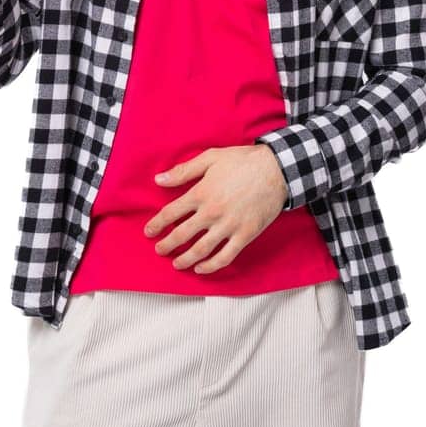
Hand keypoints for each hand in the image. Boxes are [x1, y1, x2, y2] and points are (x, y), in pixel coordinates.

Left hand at [144, 145, 288, 273]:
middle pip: (182, 235)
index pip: (171, 213)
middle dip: (167, 245)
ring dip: (185, 259)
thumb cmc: (243, 161)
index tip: (149, 232)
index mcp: (201, 193)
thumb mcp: (210, 158)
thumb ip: (184, 171)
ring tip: (176, 263)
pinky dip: (211, 266)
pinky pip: (225, 256)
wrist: (277, 169)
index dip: (157, 224)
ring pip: (200, 250)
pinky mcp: (245, 235)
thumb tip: (159, 179)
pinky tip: (201, 268)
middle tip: (159, 250)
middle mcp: (212, 212)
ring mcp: (229, 226)